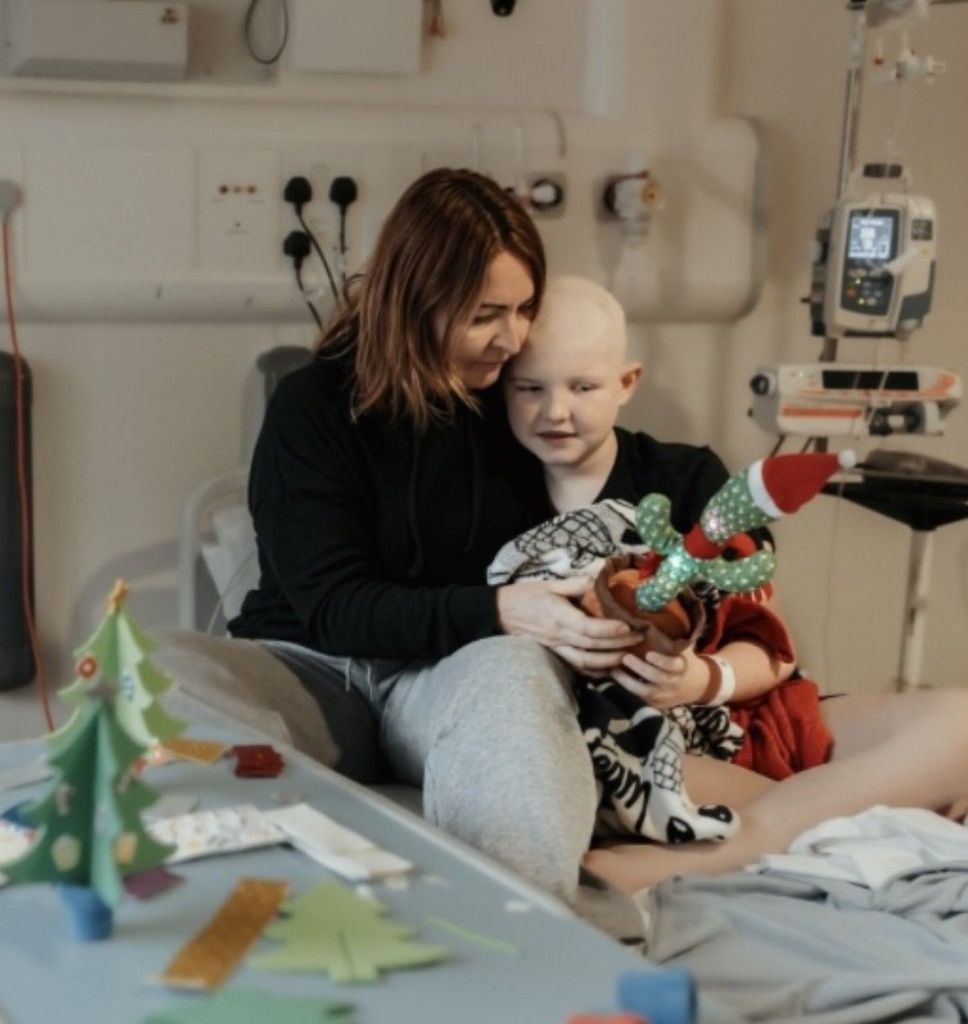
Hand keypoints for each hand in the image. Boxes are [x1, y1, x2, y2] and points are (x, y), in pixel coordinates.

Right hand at [496, 578, 642, 675]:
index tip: (627, 625)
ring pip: (585, 661)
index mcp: (558, 615)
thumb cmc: (525, 596)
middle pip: (592, 646)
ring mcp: (556, 647)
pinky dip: (595, 670)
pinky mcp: (554, 654)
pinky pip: (577, 666)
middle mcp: (558, 635)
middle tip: (639, 638)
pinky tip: (610, 668)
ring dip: (609, 662)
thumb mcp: (549, 584)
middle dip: (618, 645)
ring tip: (629, 655)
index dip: (608, 630)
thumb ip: (575, 584)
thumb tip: (597, 579)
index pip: (587, 628)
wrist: (501, 613)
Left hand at [610, 646, 713, 708]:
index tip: (649, 654)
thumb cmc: (685, 661)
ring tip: (613, 669)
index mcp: (683, 667)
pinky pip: (639, 700)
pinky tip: (614, 679)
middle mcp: (674, 683)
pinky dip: (626, 691)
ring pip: (645, 692)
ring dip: (627, 681)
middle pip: (657, 678)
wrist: (697, 686)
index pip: (674, 665)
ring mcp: (665, 696)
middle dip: (640, 669)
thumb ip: (672, 638)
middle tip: (624, 657)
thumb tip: (653, 616)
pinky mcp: (656, 705)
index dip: (661, 661)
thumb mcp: (684, 649)